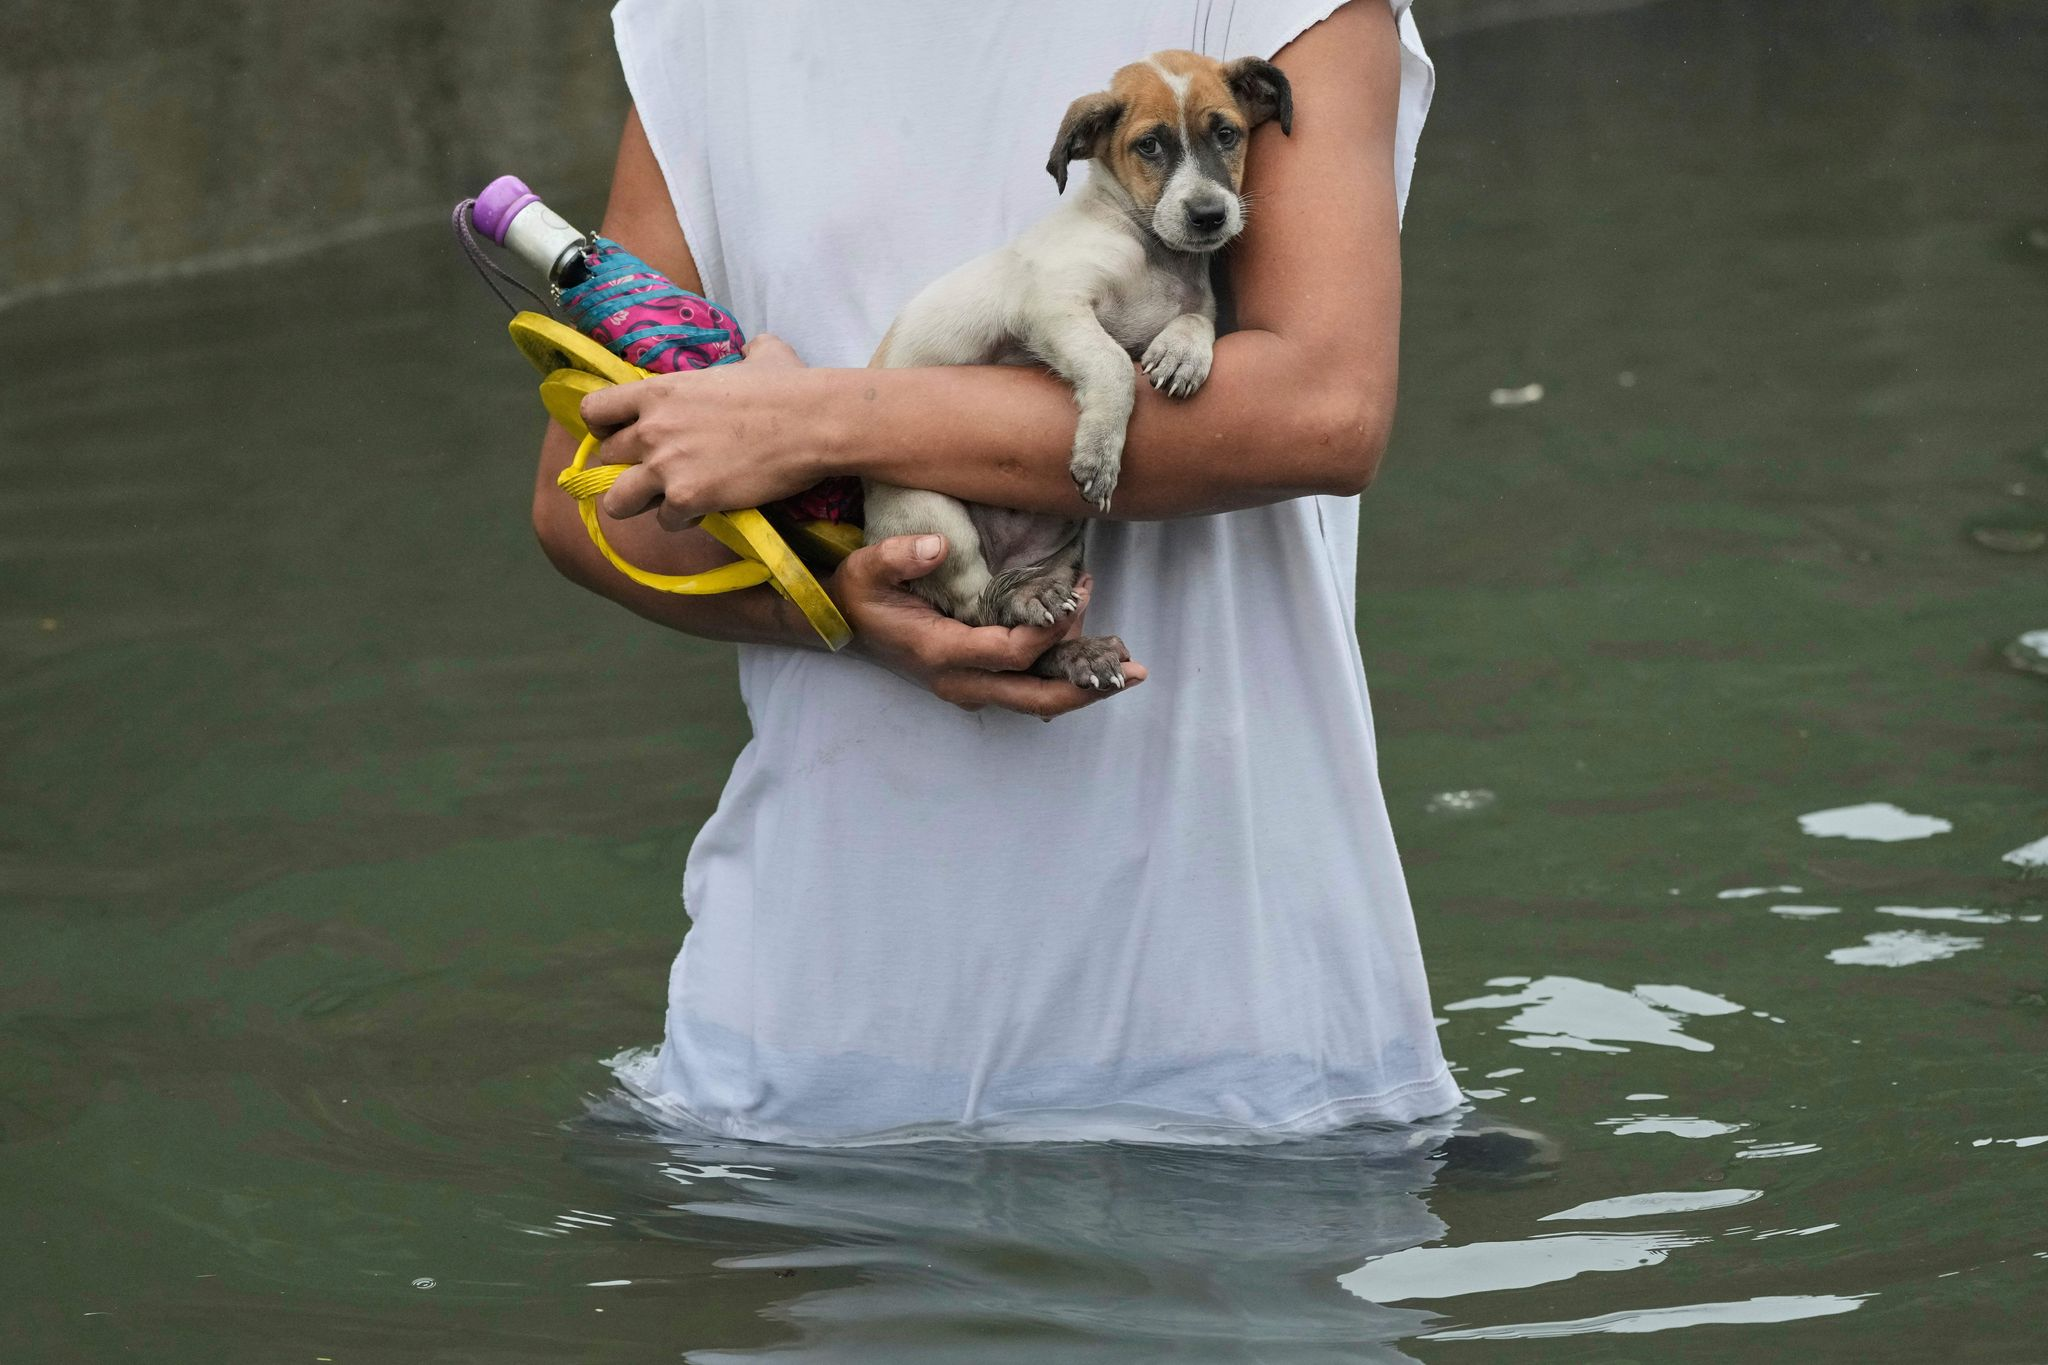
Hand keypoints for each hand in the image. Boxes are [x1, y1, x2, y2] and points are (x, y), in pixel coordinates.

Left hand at [583, 334, 826, 528]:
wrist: (813, 422)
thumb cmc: (790, 386)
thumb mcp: (762, 354)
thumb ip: (746, 351)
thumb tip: (756, 350)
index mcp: (659, 391)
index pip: (594, 410)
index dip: (603, 428)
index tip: (623, 436)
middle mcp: (652, 428)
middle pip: (607, 459)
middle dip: (629, 468)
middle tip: (659, 473)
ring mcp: (666, 465)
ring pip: (618, 500)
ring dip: (641, 503)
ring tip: (669, 501)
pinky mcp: (688, 497)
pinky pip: (665, 522)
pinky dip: (683, 520)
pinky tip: (705, 511)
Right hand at [833, 535, 1147, 719]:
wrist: (842, 627)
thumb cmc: (856, 596)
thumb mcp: (865, 570)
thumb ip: (897, 557)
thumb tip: (937, 546)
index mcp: (939, 652)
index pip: (1009, 653)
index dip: (1048, 632)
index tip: (1075, 596)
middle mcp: (959, 680)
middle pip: (1035, 696)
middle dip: (1087, 686)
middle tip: (1134, 672)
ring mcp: (969, 687)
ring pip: (1035, 699)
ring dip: (1080, 683)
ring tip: (1122, 660)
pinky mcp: (976, 682)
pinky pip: (1026, 689)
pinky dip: (1060, 677)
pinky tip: (1090, 658)